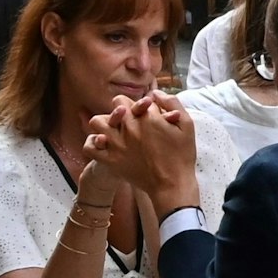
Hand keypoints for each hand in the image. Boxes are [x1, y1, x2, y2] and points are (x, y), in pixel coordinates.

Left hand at [85, 93, 199, 213]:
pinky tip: (104, 144)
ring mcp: (118, 144)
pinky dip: (93, 143)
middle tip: (131, 118)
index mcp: (149, 117)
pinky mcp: (111, 160)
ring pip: (97, 121)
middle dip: (124, 107)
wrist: (172, 185)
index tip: (148, 112)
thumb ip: (173, 103)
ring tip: (114, 129)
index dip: (143, 104)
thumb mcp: (187, 125)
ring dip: (105, 121)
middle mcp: (130, 127)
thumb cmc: (182, 155)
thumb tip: (155, 92)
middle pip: (117, 104)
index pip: (138, 99)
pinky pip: (90, 146)